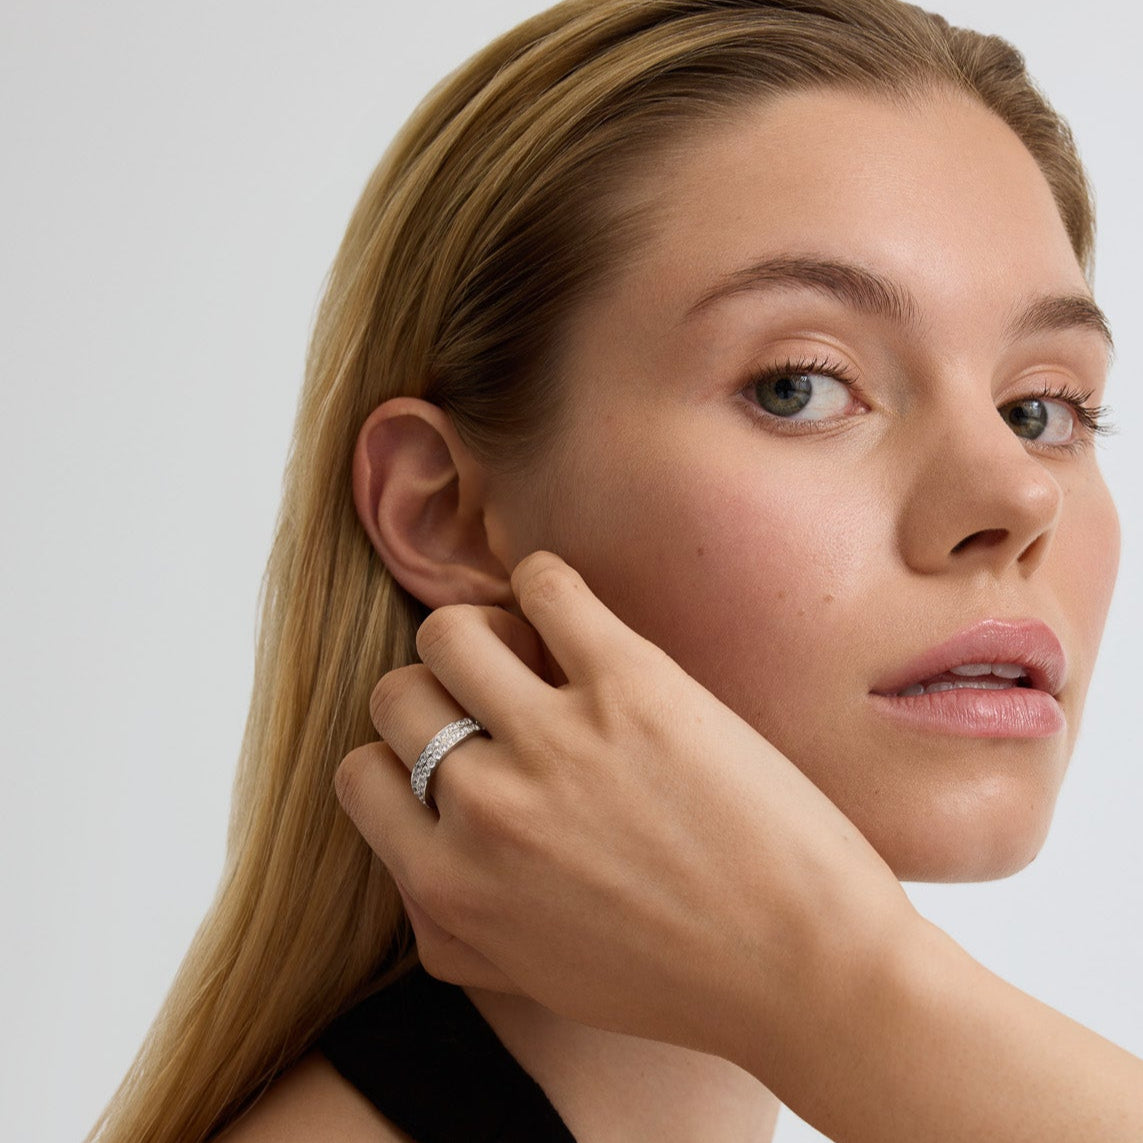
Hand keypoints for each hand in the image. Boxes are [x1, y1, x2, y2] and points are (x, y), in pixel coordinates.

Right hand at [335, 551, 911, 1062]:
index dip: (402, 756)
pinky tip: (570, 612)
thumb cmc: (679, 983)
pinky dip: (545, 582)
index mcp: (451, 885)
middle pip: (399, 693)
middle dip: (440, 691)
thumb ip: (451, 929)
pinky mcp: (630, 683)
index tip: (455, 750)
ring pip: (451, 631)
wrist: (809, 972)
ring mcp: (556, 739)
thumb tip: (413, 869)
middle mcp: (486, 808)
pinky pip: (546, 585)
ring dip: (482, 630)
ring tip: (532, 650)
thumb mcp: (533, 978)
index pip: (358, 774)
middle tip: (500, 699)